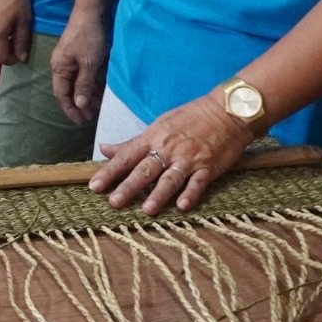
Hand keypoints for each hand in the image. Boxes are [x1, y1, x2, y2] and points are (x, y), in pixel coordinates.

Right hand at [50, 7, 108, 124]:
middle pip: (70, 90)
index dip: (70, 109)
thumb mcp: (88, 64)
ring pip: (79, 83)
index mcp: (59, 68)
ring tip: (99, 108)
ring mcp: (73, 60)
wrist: (92, 11)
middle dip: (80, 105)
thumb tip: (79, 104)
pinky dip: (92, 84)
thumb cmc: (88, 37)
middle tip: (91, 118)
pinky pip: (86, 75)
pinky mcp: (83, 55)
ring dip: (88, 96)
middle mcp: (63, 66)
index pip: (62, 94)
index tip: (80, 121)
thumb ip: (83, 85)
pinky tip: (101, 92)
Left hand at [88, 93, 256, 212]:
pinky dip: (191, 193)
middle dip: (128, 186)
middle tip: (114, 202)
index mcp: (152, 137)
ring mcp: (189, 158)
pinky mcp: (209, 166)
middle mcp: (168, 148)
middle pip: (145, 170)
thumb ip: (132, 142)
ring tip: (147, 210)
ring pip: (170, 178)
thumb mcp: (158, 125)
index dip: (110, 171)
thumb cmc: (189, 117)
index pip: (126, 156)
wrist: (226, 111)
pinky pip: (198, 182)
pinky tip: (182, 206)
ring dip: (159, 194)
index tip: (95, 186)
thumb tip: (104, 148)